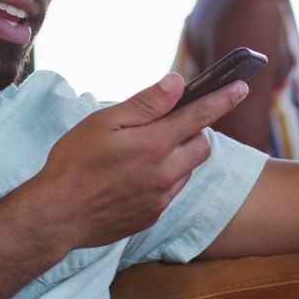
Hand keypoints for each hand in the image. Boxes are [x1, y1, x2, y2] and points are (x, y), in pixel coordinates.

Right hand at [33, 72, 248, 249]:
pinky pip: (171, 190)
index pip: (200, 116)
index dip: (224, 98)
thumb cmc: (74, 162)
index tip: (241, 86)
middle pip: (202, 145)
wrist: (56, 216)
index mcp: (154, 144)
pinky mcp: (153, 216)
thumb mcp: (104, 122)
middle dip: (194, 131)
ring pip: (188, 169)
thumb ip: (146, 104)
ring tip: (143, 151)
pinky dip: (164, 177)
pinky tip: (135, 175)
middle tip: (167, 124)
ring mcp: (161, 198)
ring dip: (178, 155)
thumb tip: (177, 83)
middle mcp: (165, 173)